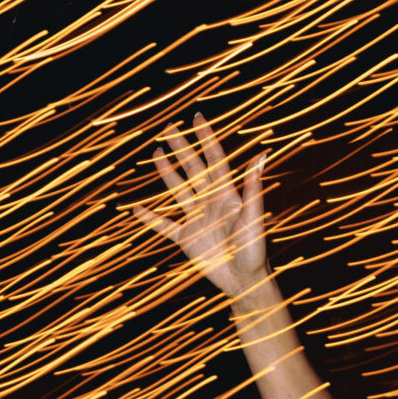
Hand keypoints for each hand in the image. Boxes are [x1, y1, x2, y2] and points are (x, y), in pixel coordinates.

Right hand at [135, 114, 269, 299]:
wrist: (244, 281)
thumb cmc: (254, 251)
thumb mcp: (253, 216)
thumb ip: (253, 186)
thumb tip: (260, 155)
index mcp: (226, 194)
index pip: (214, 159)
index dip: (206, 137)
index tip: (196, 117)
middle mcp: (210, 202)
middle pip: (193, 169)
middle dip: (182, 147)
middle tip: (169, 129)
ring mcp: (197, 219)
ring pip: (178, 190)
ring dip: (167, 172)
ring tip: (156, 153)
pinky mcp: (187, 239)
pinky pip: (165, 225)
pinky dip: (150, 218)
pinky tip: (136, 209)